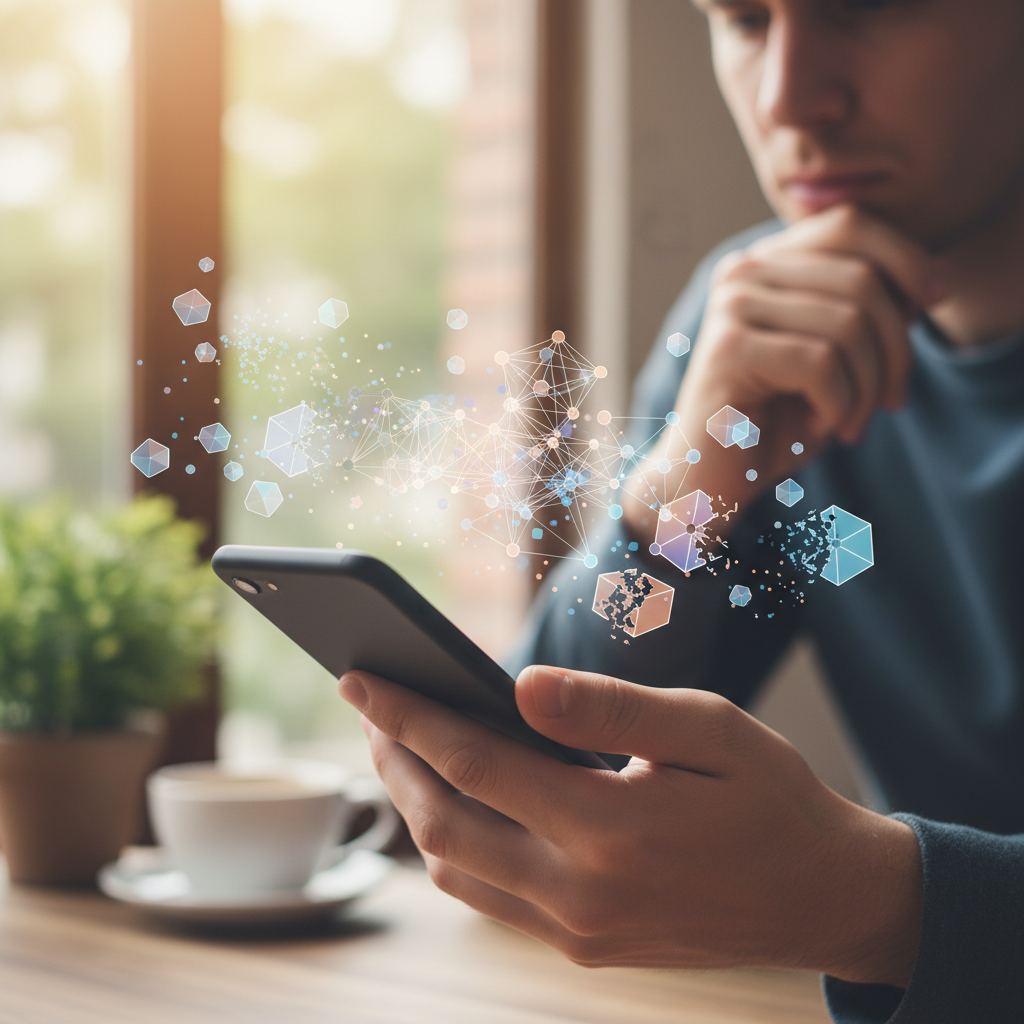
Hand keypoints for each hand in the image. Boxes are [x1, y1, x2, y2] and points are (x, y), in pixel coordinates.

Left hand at [339, 664, 922, 986]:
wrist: (821, 897)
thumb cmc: (771, 797)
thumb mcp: (710, 730)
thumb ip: (611, 709)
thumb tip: (520, 687)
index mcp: (608, 829)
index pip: (472, 763)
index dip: (408, 716)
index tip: (360, 680)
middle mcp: (578, 893)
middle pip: (441, 822)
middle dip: (392, 759)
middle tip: (369, 706)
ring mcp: (576, 930)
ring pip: (454, 867)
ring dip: (415, 804)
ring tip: (404, 748)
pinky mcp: (583, 947)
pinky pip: (489, 896)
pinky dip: (454, 846)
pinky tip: (458, 804)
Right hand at [624, 204, 944, 537]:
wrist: (711, 478)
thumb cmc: (775, 421)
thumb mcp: (831, 355)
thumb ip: (864, 310)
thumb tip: (926, 286)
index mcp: (765, 262)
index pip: (850, 225)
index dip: (906, 258)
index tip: (933, 304)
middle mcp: (742, 272)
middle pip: (861, 280)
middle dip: (895, 347)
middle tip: (891, 400)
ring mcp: (731, 307)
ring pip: (848, 324)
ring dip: (867, 387)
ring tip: (852, 421)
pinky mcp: (729, 349)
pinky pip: (821, 364)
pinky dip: (839, 404)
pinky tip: (823, 426)